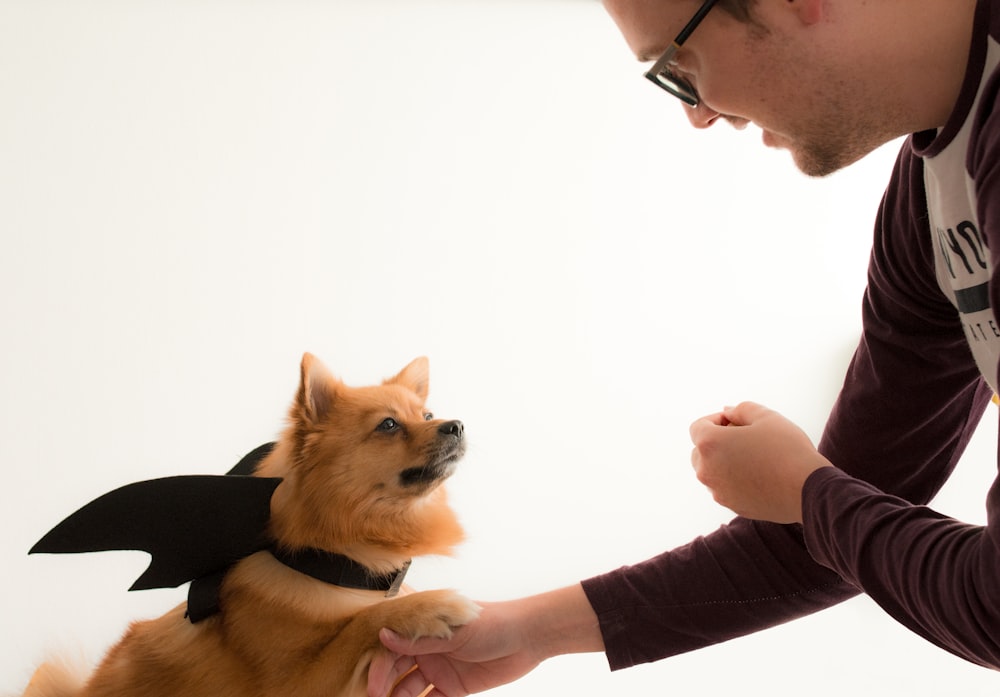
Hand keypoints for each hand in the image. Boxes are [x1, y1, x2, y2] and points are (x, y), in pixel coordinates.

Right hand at [367, 601, 538, 696]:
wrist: (527, 637)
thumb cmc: (492, 622)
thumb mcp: (456, 631)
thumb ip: (421, 638)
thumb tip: (383, 635)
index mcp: (426, 629)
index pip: (393, 647)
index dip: (380, 666)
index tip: (373, 686)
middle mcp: (428, 649)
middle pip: (397, 669)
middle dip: (383, 685)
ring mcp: (439, 668)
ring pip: (409, 688)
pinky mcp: (453, 688)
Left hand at [688, 402, 831, 523]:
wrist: (808, 490)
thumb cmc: (787, 449)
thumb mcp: (766, 417)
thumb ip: (741, 409)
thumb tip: (727, 412)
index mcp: (709, 444)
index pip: (698, 427)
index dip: (717, 420)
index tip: (737, 422)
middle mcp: (706, 470)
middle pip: (700, 450)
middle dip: (717, 442)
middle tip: (745, 439)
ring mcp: (717, 491)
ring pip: (712, 471)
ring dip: (724, 461)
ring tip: (754, 457)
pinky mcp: (731, 506)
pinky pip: (725, 488)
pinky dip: (734, 480)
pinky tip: (760, 475)